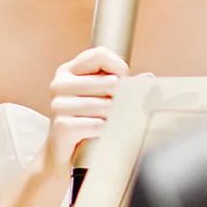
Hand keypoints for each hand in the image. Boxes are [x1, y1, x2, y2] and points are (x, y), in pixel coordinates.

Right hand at [42, 47, 129, 172]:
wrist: (63, 151)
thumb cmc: (85, 118)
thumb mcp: (100, 95)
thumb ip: (121, 83)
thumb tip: (148, 78)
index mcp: (68, 70)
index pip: (99, 54)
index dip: (118, 65)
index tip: (124, 79)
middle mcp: (59, 84)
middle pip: (107, 81)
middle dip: (120, 96)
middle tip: (122, 105)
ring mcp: (58, 105)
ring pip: (104, 105)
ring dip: (115, 114)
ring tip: (114, 119)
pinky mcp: (62, 125)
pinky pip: (96, 124)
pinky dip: (105, 128)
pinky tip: (104, 130)